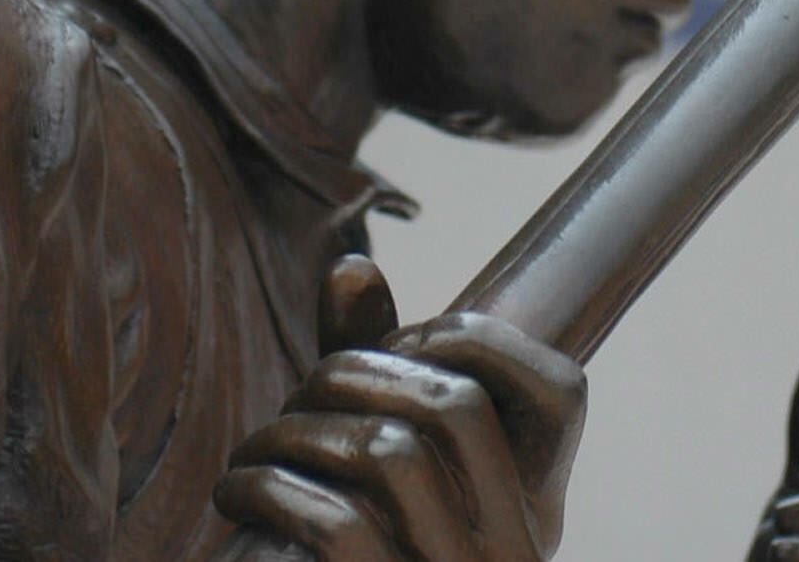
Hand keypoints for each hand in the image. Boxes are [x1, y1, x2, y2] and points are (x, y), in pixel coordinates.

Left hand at [216, 255, 586, 561]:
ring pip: (389, 455)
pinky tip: (238, 495)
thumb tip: (351, 265)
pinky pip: (338, 530)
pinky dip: (271, 492)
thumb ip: (378, 375)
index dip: (470, 342)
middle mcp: (517, 556)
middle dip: (358, 369)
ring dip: (296, 430)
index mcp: (535, 518)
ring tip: (253, 450)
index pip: (561, 387)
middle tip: (298, 394)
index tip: (391, 353)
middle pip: (456, 405)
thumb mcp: (388, 485)